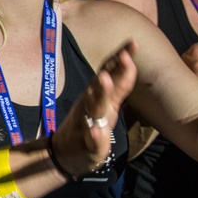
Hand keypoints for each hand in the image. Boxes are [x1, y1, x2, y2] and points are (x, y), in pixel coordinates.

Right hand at [50, 41, 137, 176]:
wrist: (64, 154)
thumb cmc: (89, 127)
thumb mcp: (107, 105)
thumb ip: (117, 86)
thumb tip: (127, 60)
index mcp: (102, 96)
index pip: (112, 73)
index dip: (122, 58)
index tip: (133, 42)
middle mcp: (93, 104)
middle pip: (103, 85)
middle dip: (113, 71)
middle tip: (124, 56)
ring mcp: (87, 122)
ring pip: (95, 107)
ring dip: (100, 94)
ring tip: (105, 81)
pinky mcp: (86, 143)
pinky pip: (90, 139)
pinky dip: (93, 135)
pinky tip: (95, 132)